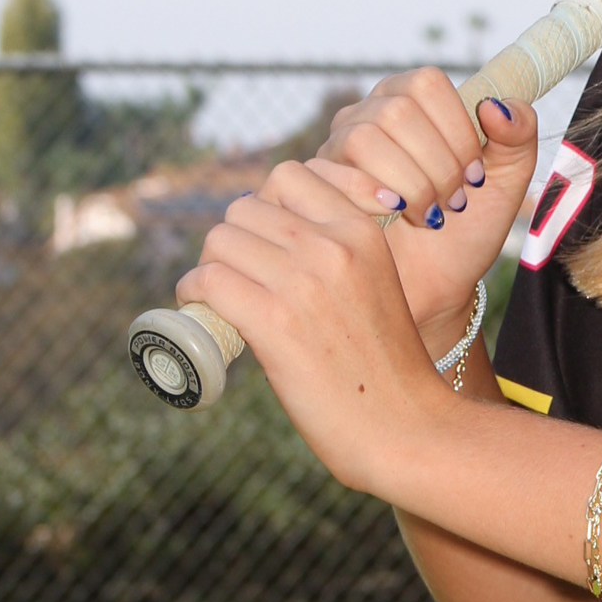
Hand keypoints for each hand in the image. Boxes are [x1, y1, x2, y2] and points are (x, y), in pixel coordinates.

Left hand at [177, 158, 455, 495]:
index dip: (265, 206)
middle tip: (235, 275)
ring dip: (210, 265)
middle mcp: (333, 246)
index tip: (263, 241)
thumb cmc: (388, 366)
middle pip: (245, 208)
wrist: (407, 426)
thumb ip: (335, 254)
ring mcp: (304, 282)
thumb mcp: (377, 283)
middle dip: (233, 239)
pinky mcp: (274, 322)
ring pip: (220, 240)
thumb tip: (268, 239)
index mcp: (363, 231)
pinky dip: (194, 292)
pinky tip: (202, 308)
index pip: (289, 176)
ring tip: (217, 293)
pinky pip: (208, 280)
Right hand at [304, 69, 538, 349]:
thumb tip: (495, 106)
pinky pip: (331, 172)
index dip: (456, 130)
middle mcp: (371, 114)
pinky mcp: (314, 182)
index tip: (474, 175)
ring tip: (429, 215)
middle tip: (453, 203)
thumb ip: (518, 138)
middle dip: (435, 164)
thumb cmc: (467, 231)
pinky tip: (395, 217)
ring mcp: (337, 146)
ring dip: (408, 183)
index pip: (427, 83)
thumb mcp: (507, 184)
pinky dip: (373, 197)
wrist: (434, 285)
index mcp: (416, 102)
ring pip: (363, 138)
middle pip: (396, 111)